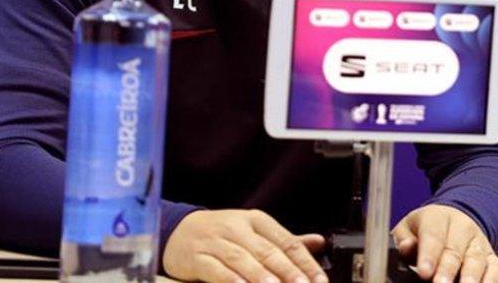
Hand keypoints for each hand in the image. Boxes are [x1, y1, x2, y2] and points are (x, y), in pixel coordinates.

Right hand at [161, 209, 327, 282]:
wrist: (178, 230)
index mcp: (258, 221)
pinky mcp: (197, 257)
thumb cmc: (223, 234)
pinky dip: (230, 280)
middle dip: (288, 272)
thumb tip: (319, 242)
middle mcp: (238, 228)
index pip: (287, 242)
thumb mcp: (255, 231)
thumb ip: (285, 241)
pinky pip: (215, 270)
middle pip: (268, 252)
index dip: (305, 262)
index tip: (319, 281)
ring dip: (261, 276)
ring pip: (243, 260)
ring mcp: (216, 242)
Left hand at [392, 204, 497, 282]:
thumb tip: (406, 247)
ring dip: (470, 277)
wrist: (452, 222)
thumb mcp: (408, 228)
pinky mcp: (490, 257)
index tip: (424, 272)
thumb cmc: (427, 230)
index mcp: (438, 217)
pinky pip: (495, 269)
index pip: (434, 235)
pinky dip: (491, 280)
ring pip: (476, 260)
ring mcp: (478, 242)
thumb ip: (405, 239)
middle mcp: (462, 227)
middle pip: (455, 250)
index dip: (429, 254)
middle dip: (448, 270)